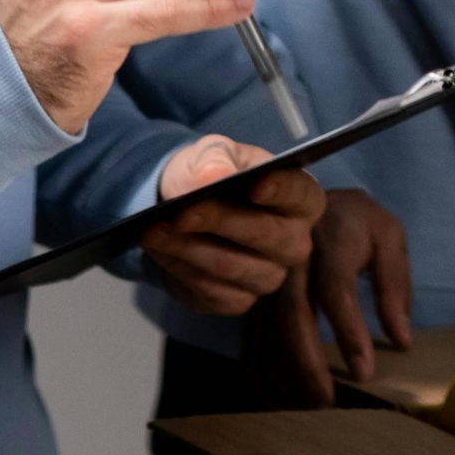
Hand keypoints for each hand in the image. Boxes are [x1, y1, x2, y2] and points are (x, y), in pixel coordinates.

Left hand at [142, 137, 324, 311]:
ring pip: (230, 267)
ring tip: (153, 231)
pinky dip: (179, 268)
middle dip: (218, 222)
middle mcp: (293, 243)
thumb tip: (214, 174)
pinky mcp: (237, 300)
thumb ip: (216, 157)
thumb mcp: (213, 153)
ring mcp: (268, 276)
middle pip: (263, 235)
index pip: (301, 196)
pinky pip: (209, 291)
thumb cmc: (212, 175)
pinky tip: (158, 250)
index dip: (280, 190)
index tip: (255, 185)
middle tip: (182, 213)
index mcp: (301, 200)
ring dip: (188, 249)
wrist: (183, 206)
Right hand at [251, 188, 414, 404]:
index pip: (336, 290)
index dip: (349, 333)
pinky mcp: (249, 296)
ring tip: (304, 409)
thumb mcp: (387, 238)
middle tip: (326, 403)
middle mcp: (289, 257)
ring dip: (282, 374)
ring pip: (265, 331)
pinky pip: (250, 338)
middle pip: (292, 315)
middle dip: (307, 364)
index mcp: (330, 237)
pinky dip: (261, 372)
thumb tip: (402, 341)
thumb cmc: (354, 224)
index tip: (364, 373)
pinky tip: (277, 398)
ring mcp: (263, 276)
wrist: (303, 198)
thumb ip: (396, 285)